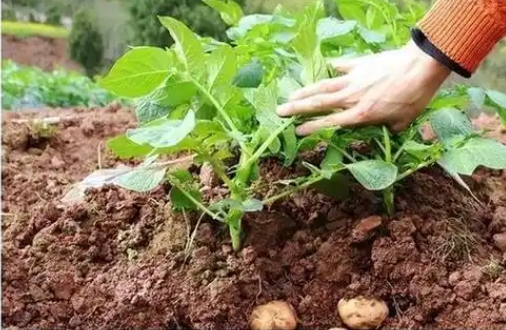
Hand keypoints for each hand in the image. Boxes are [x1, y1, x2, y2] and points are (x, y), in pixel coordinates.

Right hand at [276, 41, 450, 135]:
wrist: (420, 67)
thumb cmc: (414, 97)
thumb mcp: (402, 122)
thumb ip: (388, 128)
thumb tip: (384, 130)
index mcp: (360, 114)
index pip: (330, 122)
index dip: (311, 128)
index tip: (296, 131)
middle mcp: (351, 97)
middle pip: (318, 103)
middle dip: (296, 108)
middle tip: (279, 111)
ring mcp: (353, 79)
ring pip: (323, 85)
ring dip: (305, 90)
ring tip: (290, 95)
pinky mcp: (360, 65)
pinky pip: (342, 67)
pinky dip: (333, 67)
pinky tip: (325, 66)